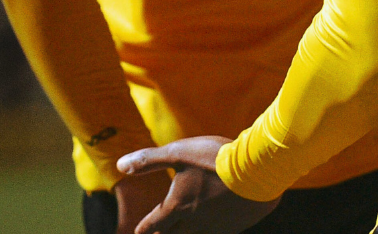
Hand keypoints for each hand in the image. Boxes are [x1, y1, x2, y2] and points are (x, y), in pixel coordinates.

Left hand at [116, 136, 278, 233]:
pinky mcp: (234, 227)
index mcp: (177, 205)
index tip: (138, 232)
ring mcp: (215, 226)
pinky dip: (210, 230)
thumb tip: (120, 165)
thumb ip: (149, 160)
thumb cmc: (214, 159)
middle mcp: (193, 221)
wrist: (257, 172)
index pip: (154, 222)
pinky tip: (212, 226)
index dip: (145, 227)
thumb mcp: (178, 153)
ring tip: (181, 231)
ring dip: (185, 233)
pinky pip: (217, 232)